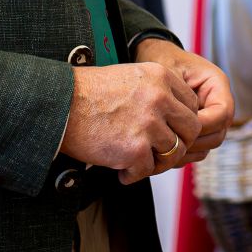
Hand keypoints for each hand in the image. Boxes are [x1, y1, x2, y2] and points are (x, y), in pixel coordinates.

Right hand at [59, 61, 200, 184]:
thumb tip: (178, 115)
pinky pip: (148, 170)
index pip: (192, 105)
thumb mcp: (132, 77)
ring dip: (157, 162)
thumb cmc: (90, 92)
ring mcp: (149, 124)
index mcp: (162, 77)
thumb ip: (159, 91)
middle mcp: (160, 99)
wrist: (59, 104)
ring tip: (138, 162)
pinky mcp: (135, 149)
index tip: (168, 131)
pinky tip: (121, 171)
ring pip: (174, 152)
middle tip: (159, 151)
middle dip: (178, 143)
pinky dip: (134, 174)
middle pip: (191, 129)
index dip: (182, 122)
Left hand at [135, 38, 234, 163]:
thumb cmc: (164, 60)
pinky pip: (199, 147)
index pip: (222, 113)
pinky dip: (185, 152)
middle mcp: (219, 102)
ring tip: (165, 146)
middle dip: (195, 140)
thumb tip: (187, 125)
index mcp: (218, 84)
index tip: (179, 126)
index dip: (204, 124)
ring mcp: (211, 117)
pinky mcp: (200, 127)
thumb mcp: (170, 73)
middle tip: (169, 141)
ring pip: (209, 143)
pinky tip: (165, 148)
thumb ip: (179, 97)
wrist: (155, 57)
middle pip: (219, 133)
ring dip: (190, 149)